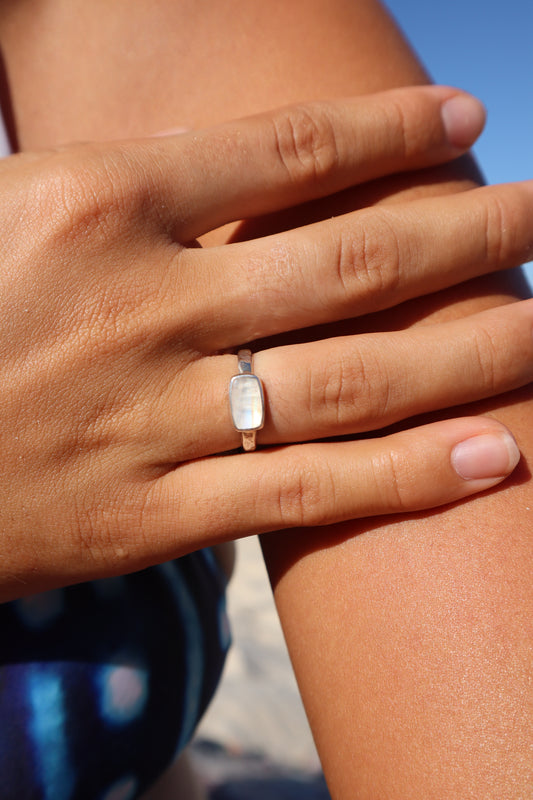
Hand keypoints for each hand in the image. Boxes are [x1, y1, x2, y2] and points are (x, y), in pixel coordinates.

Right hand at [1, 86, 531, 598]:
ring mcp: (154, 418)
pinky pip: (310, 492)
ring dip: (474, 350)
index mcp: (95, 203)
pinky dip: (415, 476)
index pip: (287, 148)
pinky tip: (503, 452)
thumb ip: (114, 177)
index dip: (390, 129)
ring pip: (356, 382)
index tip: (463, 118)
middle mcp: (144, 307)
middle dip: (472, 229)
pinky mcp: (150, 516)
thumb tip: (210, 152)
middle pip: (354, 261)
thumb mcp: (6, 208)